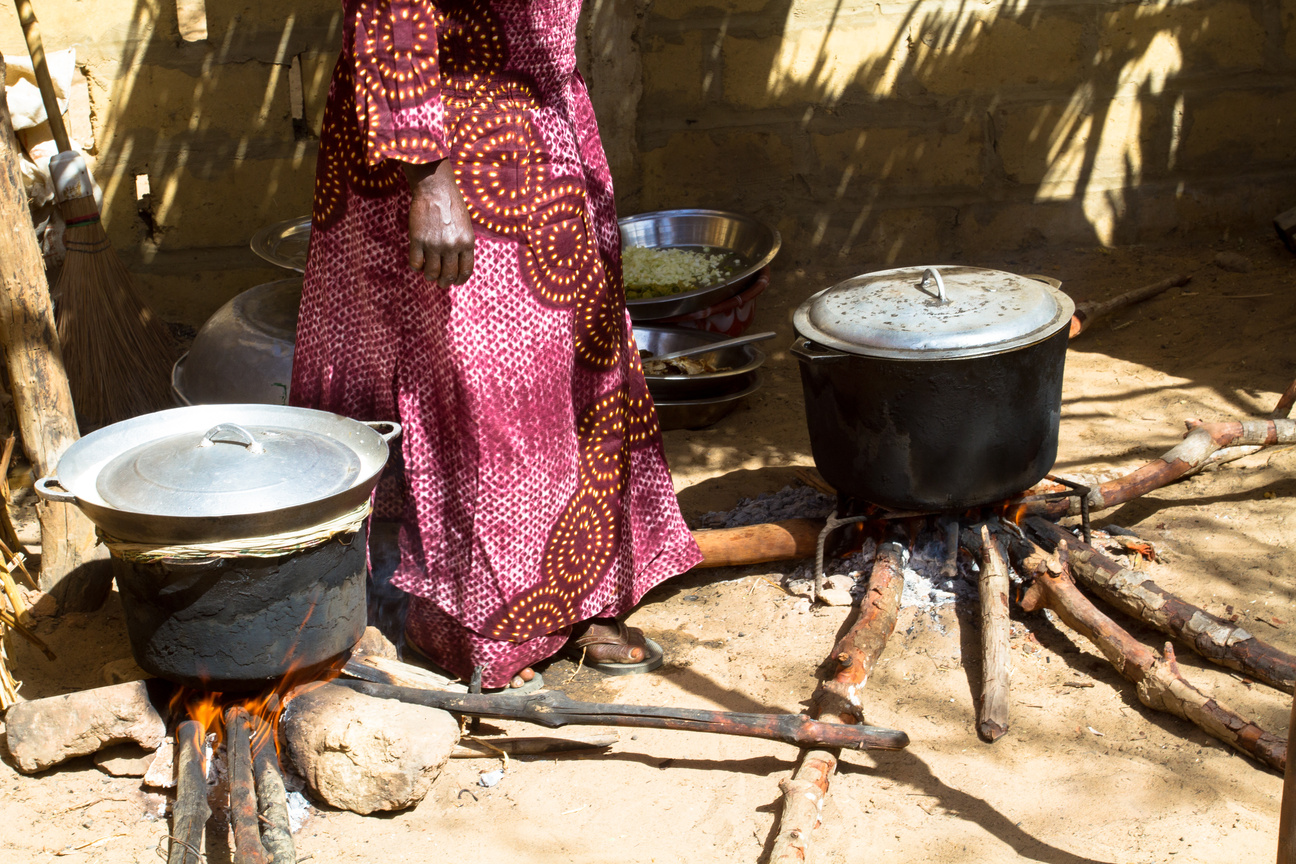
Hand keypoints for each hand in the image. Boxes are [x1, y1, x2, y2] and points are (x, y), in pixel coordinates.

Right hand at [402, 160, 474, 286]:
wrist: (435, 190)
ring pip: (432, 273)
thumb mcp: (466, 226)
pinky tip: (418, 263)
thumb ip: (463, 245)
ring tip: (429, 274)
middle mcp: (452, 246)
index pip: (465, 271)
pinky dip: (416, 267)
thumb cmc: (452, 206)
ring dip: (430, 276)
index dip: (459, 280)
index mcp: (467, 243)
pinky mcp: (418, 240)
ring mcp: (434, 244)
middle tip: (441, 283)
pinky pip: (416, 263)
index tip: (455, 281)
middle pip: (448, 275)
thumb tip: (457, 264)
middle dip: (444, 282)